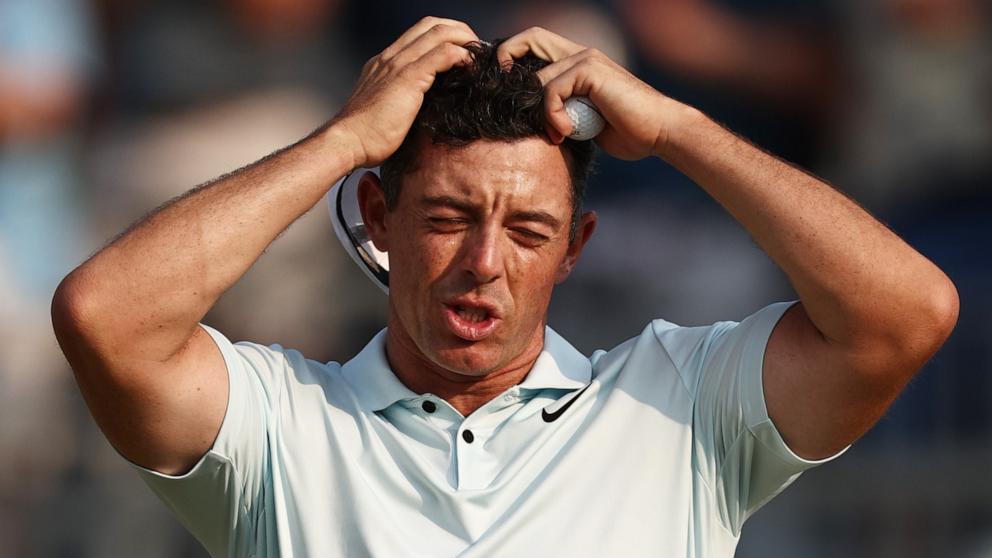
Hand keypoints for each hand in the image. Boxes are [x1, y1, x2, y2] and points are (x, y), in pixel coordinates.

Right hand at [331, 17, 477, 167]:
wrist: (348, 142)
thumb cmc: (366, 138)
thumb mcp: (384, 111)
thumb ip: (401, 102)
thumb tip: (421, 112)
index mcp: (384, 64)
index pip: (419, 34)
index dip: (445, 37)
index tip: (463, 54)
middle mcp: (390, 57)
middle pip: (431, 25)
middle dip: (459, 31)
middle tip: (476, 51)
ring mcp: (398, 64)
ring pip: (439, 33)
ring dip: (465, 40)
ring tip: (479, 57)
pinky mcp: (407, 78)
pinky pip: (443, 54)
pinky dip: (462, 55)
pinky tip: (470, 68)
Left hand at [497, 27, 683, 160]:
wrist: (660, 132)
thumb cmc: (628, 132)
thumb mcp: (584, 121)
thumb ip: (561, 112)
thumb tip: (530, 120)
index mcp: (578, 63)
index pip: (535, 45)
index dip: (514, 60)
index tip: (508, 94)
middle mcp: (581, 53)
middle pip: (530, 38)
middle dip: (507, 62)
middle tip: (508, 101)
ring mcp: (586, 59)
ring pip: (538, 77)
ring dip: (537, 112)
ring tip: (556, 134)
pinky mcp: (590, 70)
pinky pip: (551, 90)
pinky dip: (552, 116)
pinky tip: (566, 132)